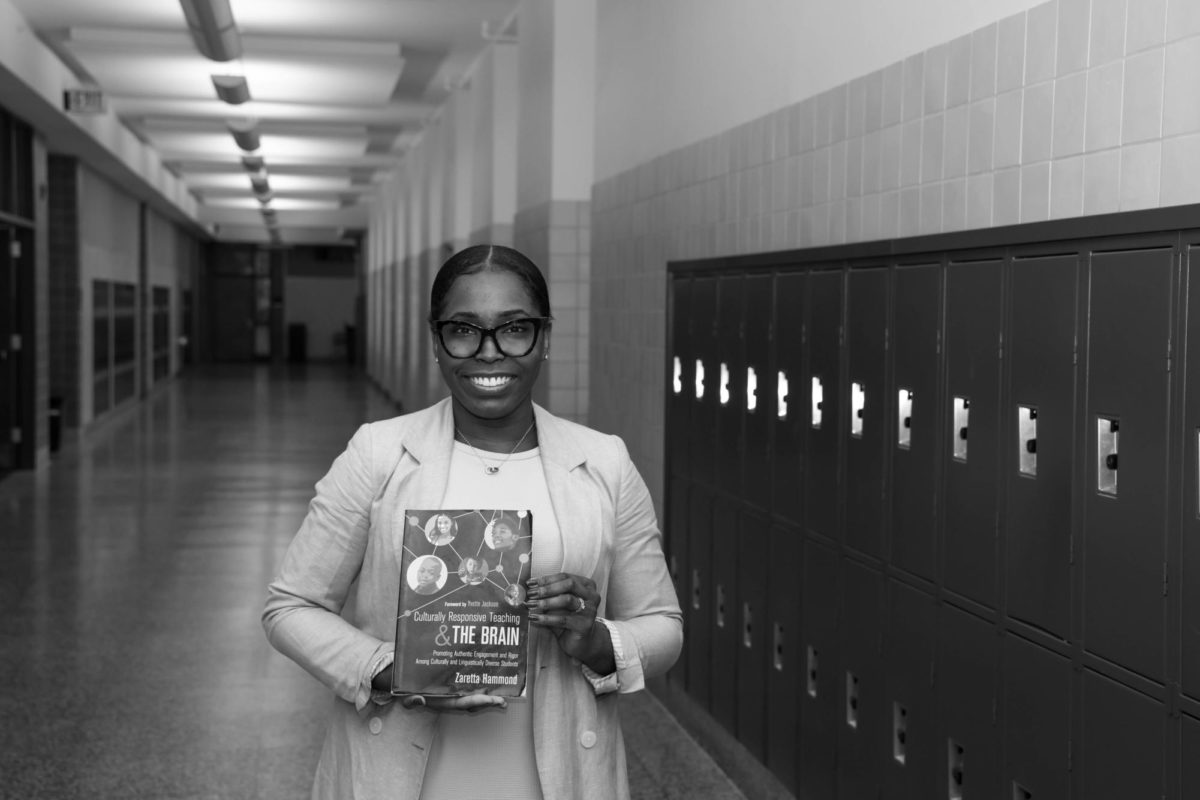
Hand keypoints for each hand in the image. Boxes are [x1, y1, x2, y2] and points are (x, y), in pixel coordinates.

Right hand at [372, 665, 506, 710]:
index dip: (476, 702)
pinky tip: (490, 678)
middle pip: (471, 701)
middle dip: (487, 702)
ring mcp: (450, 689)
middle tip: (503, 700)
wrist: (399, 673)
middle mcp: (448, 695)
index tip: (490, 700)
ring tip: (502, 693)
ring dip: (487, 695)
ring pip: (472, 693)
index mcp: (440, 699)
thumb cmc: (404, 683)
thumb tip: (420, 701)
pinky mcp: (451, 680)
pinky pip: (467, 683)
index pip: (461, 702)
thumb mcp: (403, 693)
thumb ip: (411, 700)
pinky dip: (478, 683)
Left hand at [526, 573, 613, 673]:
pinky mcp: (585, 625)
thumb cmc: (568, 619)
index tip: (529, 583)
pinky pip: (563, 619)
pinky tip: (534, 618)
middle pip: (568, 584)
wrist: (582, 643)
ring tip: (530, 605)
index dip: (546, 579)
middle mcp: (591, 595)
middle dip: (547, 588)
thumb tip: (529, 588)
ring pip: (567, 600)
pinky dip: (546, 618)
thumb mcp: (559, 604)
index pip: (564, 576)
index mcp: (586, 585)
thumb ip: (550, 595)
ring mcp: (590, 610)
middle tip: (530, 594)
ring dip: (546, 602)